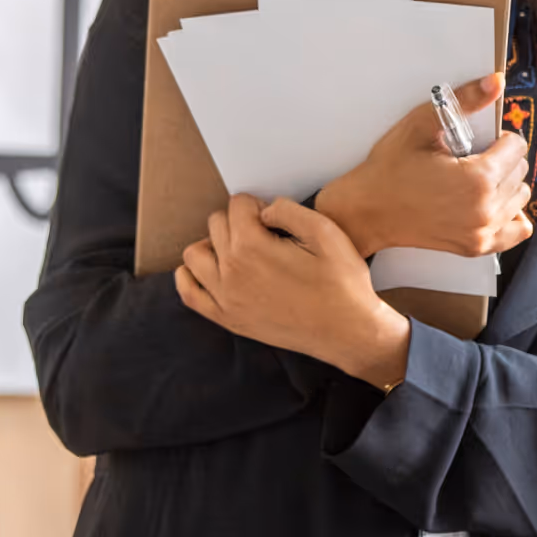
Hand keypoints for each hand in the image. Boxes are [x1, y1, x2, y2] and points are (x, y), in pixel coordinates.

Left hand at [177, 195, 410, 388]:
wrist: (347, 332)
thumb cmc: (341, 284)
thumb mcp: (326, 232)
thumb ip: (289, 209)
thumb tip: (264, 210)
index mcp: (252, 247)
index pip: (237, 204)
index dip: (259, 205)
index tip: (275, 221)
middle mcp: (230, 272)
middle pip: (216, 224)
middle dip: (239, 221)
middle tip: (265, 235)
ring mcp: (224, 298)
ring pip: (195, 254)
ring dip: (214, 244)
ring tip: (241, 250)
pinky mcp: (227, 319)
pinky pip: (189, 293)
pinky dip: (191, 276)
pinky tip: (214, 270)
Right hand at [315, 73, 533, 257]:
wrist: (367, 211)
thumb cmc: (389, 168)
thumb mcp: (422, 124)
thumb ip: (465, 101)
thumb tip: (495, 82)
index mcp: (477, 178)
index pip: (516, 146)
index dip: (498, 137)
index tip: (477, 140)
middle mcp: (485, 209)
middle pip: (520, 171)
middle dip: (501, 158)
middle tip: (470, 157)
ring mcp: (482, 232)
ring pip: (520, 197)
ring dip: (506, 183)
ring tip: (476, 178)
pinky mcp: (476, 246)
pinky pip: (518, 229)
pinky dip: (510, 213)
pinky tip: (489, 202)